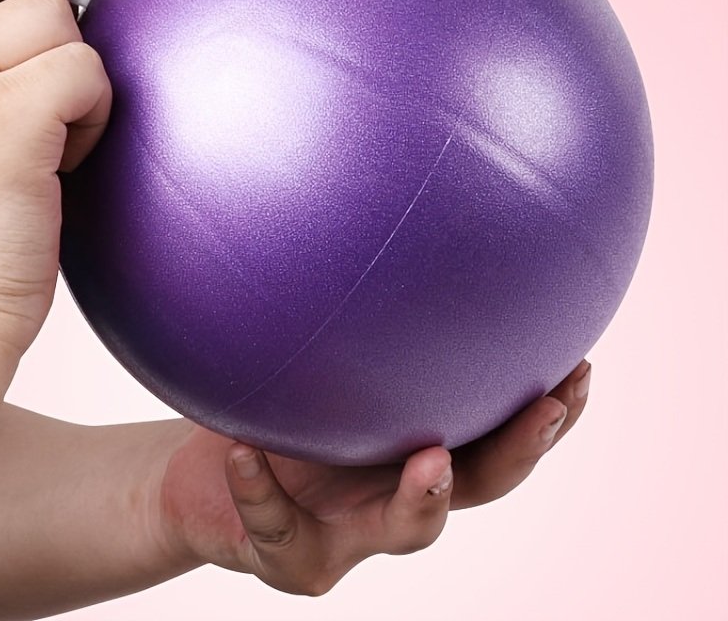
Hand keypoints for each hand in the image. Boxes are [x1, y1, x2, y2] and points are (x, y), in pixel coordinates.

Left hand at [158, 359, 590, 595]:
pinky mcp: (290, 556)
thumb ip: (342, 316)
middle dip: (521, 449)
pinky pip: (277, 526)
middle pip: (481, 481)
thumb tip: (370, 224)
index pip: (494, 430)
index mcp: (414, 442)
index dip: (544, 409)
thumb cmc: (271, 410)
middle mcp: (396, 488)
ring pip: (407, 529)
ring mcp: (350, 530)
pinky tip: (244, 452)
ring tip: (433, 460)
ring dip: (425, 497)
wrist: (202, 478)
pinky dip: (261, 489)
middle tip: (550, 406)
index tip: (579, 363)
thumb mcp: (310, 358)